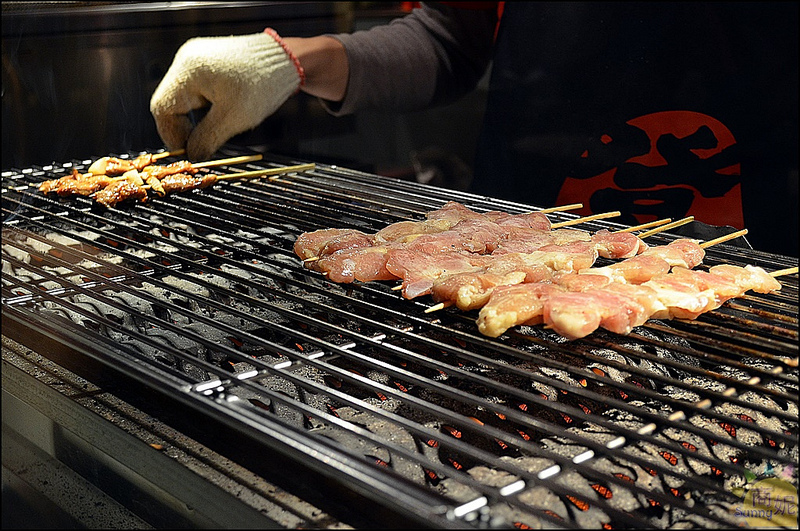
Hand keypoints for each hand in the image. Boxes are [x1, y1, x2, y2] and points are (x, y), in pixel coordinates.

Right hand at [150, 29, 302, 160]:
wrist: (287, 61)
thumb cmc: (262, 86)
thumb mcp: (233, 118)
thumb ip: (207, 139)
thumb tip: (192, 157)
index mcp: (187, 70)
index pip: (162, 108)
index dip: (171, 135)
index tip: (187, 153)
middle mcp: (186, 60)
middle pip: (170, 102)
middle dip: (182, 128)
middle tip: (198, 148)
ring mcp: (196, 60)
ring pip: (183, 98)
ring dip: (193, 119)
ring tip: (211, 134)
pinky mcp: (208, 64)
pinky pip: (195, 91)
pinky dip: (202, 108)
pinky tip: (217, 118)